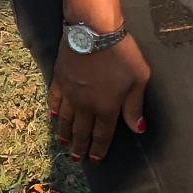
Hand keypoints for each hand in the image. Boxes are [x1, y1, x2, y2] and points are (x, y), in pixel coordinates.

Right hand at [50, 35, 149, 162]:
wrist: (93, 32)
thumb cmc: (122, 54)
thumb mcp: (139, 79)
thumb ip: (135, 106)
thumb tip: (138, 129)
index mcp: (106, 108)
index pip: (102, 134)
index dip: (98, 148)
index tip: (95, 159)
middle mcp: (85, 105)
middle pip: (82, 130)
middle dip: (80, 146)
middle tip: (76, 159)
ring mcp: (70, 93)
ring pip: (66, 119)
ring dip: (65, 133)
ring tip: (63, 143)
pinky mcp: (59, 79)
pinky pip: (54, 100)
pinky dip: (53, 110)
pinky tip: (53, 116)